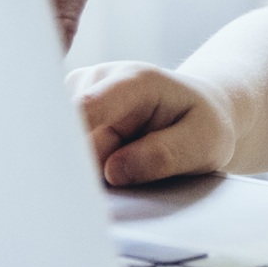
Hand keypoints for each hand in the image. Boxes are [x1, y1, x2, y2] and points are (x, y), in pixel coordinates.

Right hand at [70, 62, 238, 185]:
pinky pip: (63, 154)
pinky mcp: (67, 116)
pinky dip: (83, 170)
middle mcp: (98, 81)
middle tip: (121, 185)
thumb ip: (164, 155)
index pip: (89, 107)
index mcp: (135, 81)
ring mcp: (78, 97)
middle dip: (88, 170)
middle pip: (72, 140)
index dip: (72, 139)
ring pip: (64, 151)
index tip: (69, 172)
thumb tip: (114, 172)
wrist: (194, 114)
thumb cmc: (200, 126)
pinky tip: (107, 166)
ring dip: (89, 171)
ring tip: (125, 168)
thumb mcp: (204, 142)